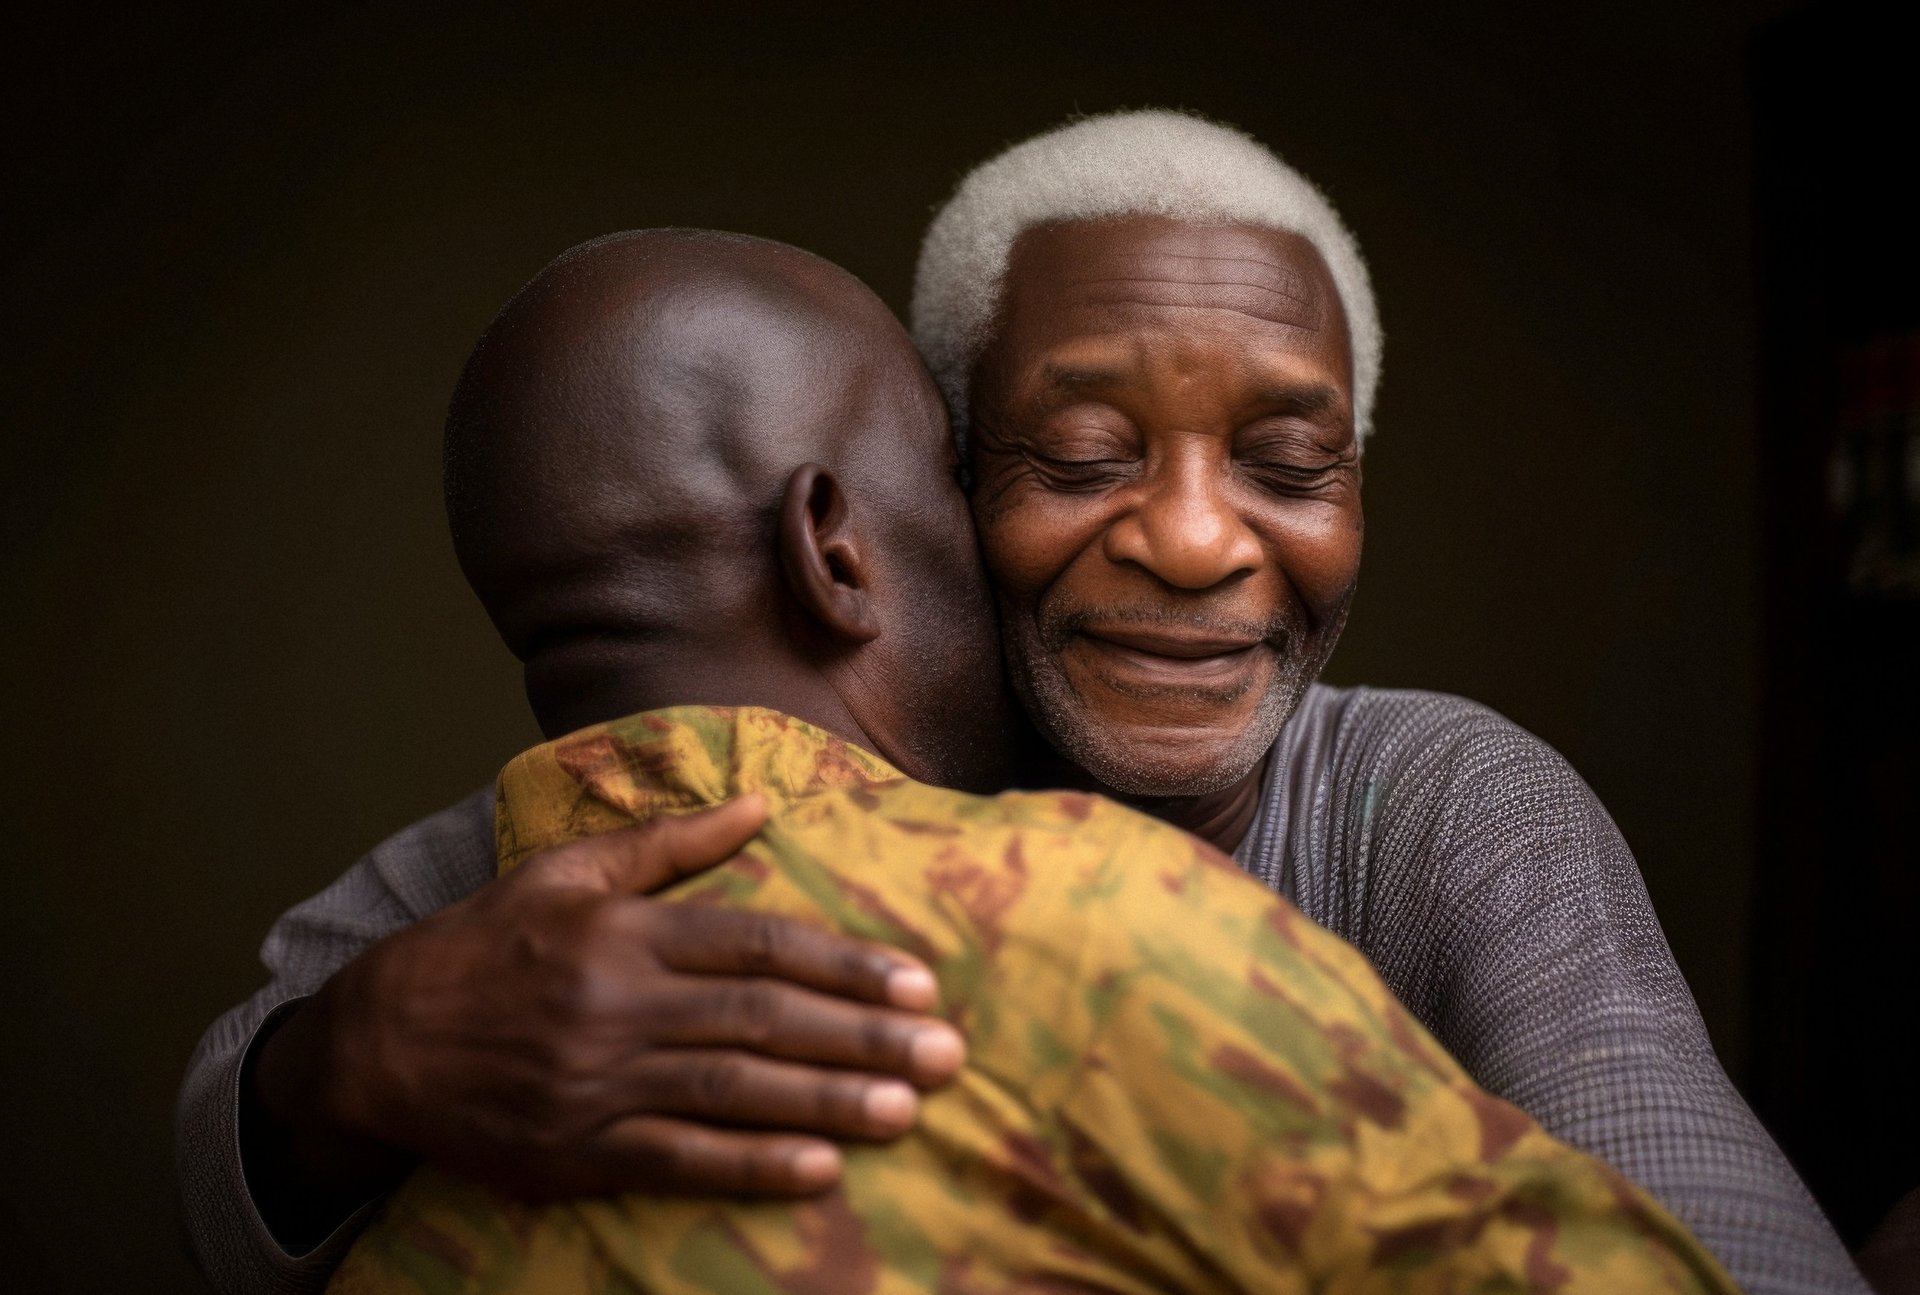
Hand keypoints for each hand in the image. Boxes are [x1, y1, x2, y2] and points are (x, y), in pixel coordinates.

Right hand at [249, 796, 963, 1229]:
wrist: (377, 1042)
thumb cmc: (484, 946)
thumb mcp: (566, 872)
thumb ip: (670, 843)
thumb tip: (760, 804)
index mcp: (622, 932)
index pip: (755, 944)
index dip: (842, 963)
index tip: (916, 980)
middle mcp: (617, 1006)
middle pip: (761, 1019)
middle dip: (863, 1036)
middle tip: (949, 1053)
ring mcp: (598, 1083)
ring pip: (731, 1090)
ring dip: (827, 1101)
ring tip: (908, 1108)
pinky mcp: (577, 1150)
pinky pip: (677, 1160)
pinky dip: (749, 1166)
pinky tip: (819, 1170)